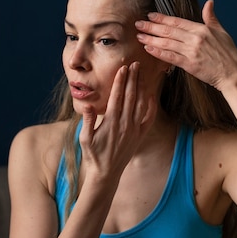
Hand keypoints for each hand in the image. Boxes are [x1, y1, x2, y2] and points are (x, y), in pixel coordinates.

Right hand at [79, 62, 156, 180]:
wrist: (106, 173)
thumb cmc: (93, 155)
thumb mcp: (85, 138)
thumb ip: (87, 120)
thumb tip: (87, 105)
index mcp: (111, 122)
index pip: (117, 96)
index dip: (120, 81)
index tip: (123, 68)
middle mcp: (125, 123)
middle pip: (130, 96)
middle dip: (133, 78)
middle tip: (135, 64)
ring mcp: (134, 129)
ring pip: (140, 104)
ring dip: (141, 87)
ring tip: (142, 74)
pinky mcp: (140, 135)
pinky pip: (148, 118)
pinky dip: (151, 105)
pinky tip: (151, 95)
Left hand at [135, 0, 236, 90]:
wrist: (233, 73)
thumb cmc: (228, 53)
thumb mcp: (221, 32)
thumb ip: (211, 18)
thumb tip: (209, 2)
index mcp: (201, 29)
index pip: (177, 21)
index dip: (162, 18)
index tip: (150, 15)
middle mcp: (195, 39)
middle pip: (168, 31)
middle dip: (151, 27)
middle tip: (138, 24)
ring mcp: (191, 52)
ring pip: (166, 43)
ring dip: (151, 39)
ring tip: (139, 36)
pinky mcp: (189, 65)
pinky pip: (170, 57)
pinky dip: (158, 53)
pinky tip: (148, 49)